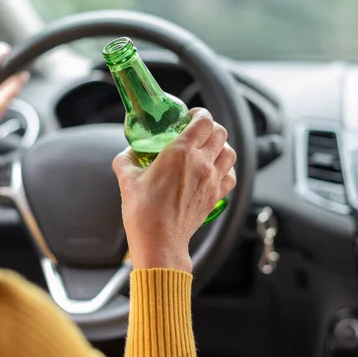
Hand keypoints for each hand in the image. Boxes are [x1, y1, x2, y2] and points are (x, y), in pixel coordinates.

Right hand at [113, 108, 236, 272]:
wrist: (160, 242)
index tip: (191, 116)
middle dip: (210, 127)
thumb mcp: (127, 180)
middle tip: (197, 131)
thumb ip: (125, 161)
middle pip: (221, 133)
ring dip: (221, 146)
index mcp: (180, 153)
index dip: (200, 114)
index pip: (204, 121)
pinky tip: (214, 170)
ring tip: (208, 149)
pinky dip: (226, 168)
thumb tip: (127, 154)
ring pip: (230, 152)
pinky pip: (231, 175)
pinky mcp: (215, 197)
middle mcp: (201, 163)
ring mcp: (211, 181)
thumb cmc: (143, 212)